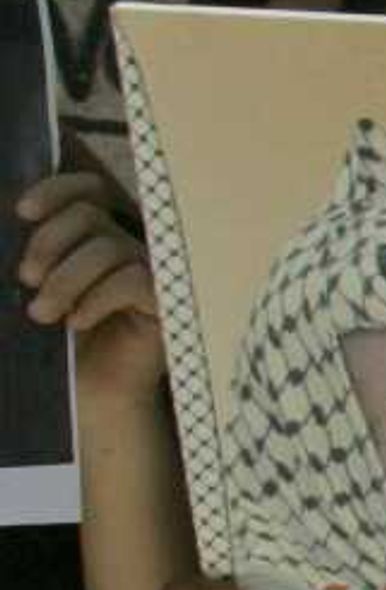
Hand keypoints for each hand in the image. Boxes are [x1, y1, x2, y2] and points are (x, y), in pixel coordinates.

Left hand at [15, 170, 159, 398]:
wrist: (86, 398)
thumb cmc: (56, 346)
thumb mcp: (32, 294)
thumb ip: (30, 263)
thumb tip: (7, 223)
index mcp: (97, 238)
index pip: (89, 191)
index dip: (57, 191)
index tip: (23, 213)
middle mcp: (128, 248)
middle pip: (90, 215)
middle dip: (49, 242)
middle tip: (25, 277)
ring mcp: (151, 275)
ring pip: (108, 248)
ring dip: (66, 279)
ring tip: (41, 314)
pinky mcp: (166, 304)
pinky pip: (134, 281)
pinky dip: (98, 298)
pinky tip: (78, 322)